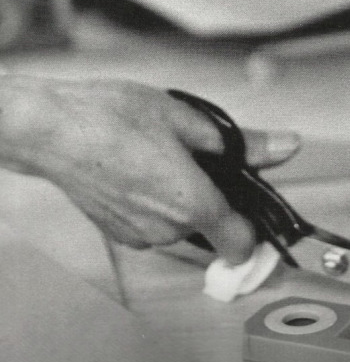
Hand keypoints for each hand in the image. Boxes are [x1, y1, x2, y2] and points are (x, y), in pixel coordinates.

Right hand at [0, 75, 298, 261]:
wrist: (49, 130)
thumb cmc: (114, 118)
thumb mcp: (186, 118)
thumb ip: (242, 142)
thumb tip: (289, 146)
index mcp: (192, 205)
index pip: (241, 244)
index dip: (255, 225)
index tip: (254, 200)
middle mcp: (167, 231)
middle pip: (212, 224)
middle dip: (214, 191)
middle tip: (196, 149)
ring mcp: (138, 236)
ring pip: (181, 221)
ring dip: (183, 194)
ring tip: (160, 151)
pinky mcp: (117, 232)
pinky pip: (154, 221)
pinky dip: (157, 199)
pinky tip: (139, 165)